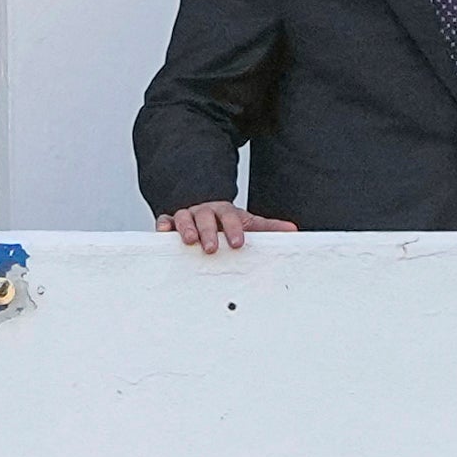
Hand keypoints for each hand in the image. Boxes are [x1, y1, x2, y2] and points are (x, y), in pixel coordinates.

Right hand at [156, 200, 298, 252]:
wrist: (204, 208)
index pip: (231, 216)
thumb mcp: (247, 222)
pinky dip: (163, 225)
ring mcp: (187, 215)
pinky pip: (164, 220)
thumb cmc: (226, 221)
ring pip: (184, 217)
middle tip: (212, 248)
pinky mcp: (170, 221)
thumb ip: (268, 227)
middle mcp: (205, 211)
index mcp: (225, 211)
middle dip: (209, 231)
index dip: (234, 228)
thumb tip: (293, 230)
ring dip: (186, 228)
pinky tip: (163, 232)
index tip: (238, 243)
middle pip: (206, 216)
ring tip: (189, 241)